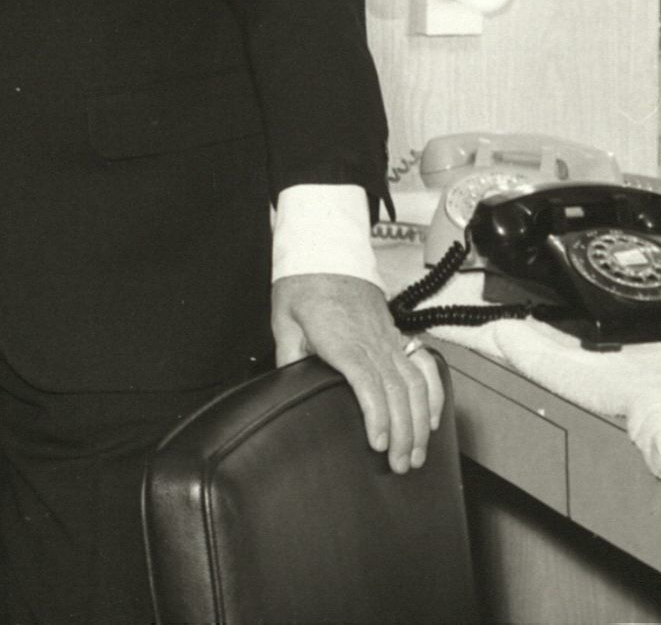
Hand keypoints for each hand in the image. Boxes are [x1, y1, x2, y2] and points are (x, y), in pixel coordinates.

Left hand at [271, 272, 443, 472]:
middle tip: (400, 465)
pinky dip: (433, 395)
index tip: (379, 444)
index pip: (368, 383)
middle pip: (398, 392)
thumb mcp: (284, 321)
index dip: (378, 416)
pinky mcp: (396, 336)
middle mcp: (373, 341)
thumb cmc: (303, 285)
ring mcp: (389, 339)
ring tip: (417, 454)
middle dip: (403, 434)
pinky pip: (424, 367)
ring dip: (419, 423)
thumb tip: (287, 387)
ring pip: (415, 385)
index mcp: (343, 340)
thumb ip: (288, 356)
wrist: (325, 252)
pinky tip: (432, 420)